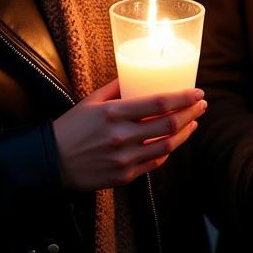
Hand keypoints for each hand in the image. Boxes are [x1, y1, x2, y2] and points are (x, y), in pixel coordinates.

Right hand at [53, 79, 206, 190]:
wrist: (51, 163)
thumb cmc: (71, 127)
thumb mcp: (92, 101)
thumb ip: (117, 87)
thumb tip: (138, 75)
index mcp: (115, 113)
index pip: (159, 102)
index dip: (183, 97)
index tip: (197, 91)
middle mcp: (122, 136)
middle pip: (169, 124)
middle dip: (191, 113)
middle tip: (201, 104)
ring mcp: (125, 159)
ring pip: (167, 145)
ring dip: (186, 132)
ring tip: (194, 122)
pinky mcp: (124, 177)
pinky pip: (154, 162)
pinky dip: (168, 150)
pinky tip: (175, 140)